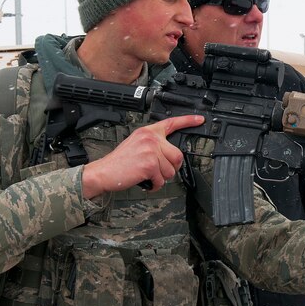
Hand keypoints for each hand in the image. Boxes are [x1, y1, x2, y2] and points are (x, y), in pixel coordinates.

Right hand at [82, 115, 203, 196]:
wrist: (104, 172)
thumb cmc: (120, 161)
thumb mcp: (137, 144)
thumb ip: (154, 143)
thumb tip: (171, 154)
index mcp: (148, 131)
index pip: (172, 123)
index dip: (188, 121)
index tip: (200, 119)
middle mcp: (151, 138)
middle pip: (177, 155)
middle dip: (171, 168)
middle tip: (159, 171)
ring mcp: (151, 151)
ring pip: (171, 170)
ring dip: (161, 178)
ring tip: (148, 175)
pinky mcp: (149, 164)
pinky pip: (162, 180)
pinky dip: (155, 186)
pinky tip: (146, 182)